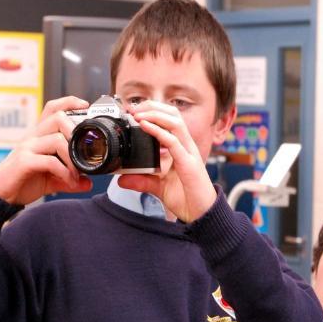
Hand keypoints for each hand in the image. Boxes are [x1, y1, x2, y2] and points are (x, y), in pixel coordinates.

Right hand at [0, 96, 92, 204]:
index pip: (52, 108)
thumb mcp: (51, 178)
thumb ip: (70, 179)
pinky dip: (64, 172)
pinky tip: (69, 181)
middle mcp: (33, 137)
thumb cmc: (24, 180)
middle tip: (85, 151)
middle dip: (76, 132)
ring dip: (73, 158)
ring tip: (77, 174)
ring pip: (57, 139)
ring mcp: (27, 147)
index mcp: (40, 135)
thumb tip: (88, 183)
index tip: (86, 106)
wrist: (0, 195)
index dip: (69, 102)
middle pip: (58, 118)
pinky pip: (50, 161)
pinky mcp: (24, 161)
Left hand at [117, 100, 216, 222]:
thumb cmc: (186, 198)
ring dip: (155, 115)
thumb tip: (122, 180)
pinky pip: (173, 142)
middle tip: (134, 108)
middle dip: (153, 107)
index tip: (133, 111)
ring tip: (138, 114)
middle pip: (173, 115)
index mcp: (181, 148)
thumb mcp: (158, 187)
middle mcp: (186, 146)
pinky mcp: (189, 164)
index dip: (153, 111)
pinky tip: (145, 127)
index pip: (170, 120)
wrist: (200, 215)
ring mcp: (189, 153)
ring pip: (175, 122)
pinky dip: (158, 132)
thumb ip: (142, 181)